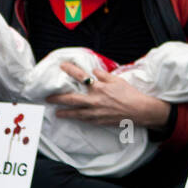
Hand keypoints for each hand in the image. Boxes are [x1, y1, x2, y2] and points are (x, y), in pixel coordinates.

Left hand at [49, 61, 171, 127]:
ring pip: (76, 113)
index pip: (81, 77)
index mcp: (100, 88)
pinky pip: (85, 120)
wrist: (139, 110)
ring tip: (57, 113)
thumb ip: (104, 75)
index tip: (62, 66)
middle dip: (59, 98)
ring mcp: (96, 112)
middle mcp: (95, 100)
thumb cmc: (130, 94)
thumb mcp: (118, 80)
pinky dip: (78, 119)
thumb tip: (94, 72)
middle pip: (72, 99)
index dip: (71, 70)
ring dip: (65, 113)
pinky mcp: (99, 121)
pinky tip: (74, 118)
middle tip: (49, 98)